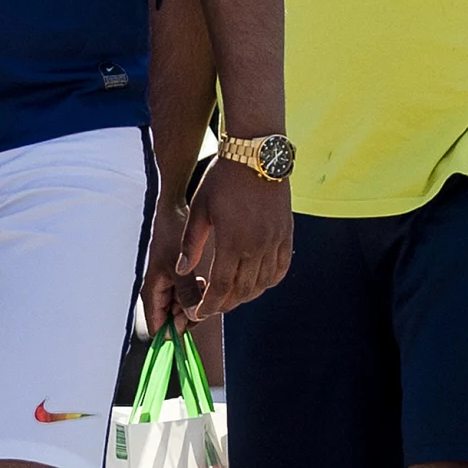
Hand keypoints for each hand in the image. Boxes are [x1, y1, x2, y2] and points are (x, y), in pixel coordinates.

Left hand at [152, 161, 290, 325]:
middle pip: (242, 291)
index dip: (209, 306)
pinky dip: (269, 281)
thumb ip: (190, 243)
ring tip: (231, 296)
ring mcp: (275, 240)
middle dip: (225, 304)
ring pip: (263, 283)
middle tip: (212, 307)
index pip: (221, 287)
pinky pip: (281, 268)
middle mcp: (257, 246)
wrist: (255, 154)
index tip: (198, 314)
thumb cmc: (223, 178)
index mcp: (232, 241)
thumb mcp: (199, 209)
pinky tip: (258, 283)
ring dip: (246, 295)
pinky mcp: (286, 233)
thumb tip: (181, 269)